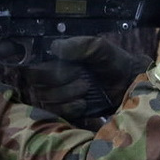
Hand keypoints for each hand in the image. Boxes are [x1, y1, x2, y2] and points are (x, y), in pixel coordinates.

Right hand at [19, 36, 150, 123]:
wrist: (128, 85)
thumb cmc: (112, 62)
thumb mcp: (99, 48)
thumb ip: (79, 45)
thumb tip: (55, 47)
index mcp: (54, 60)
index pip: (32, 67)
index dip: (42, 70)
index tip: (62, 68)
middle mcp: (51, 78)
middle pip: (37, 84)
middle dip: (59, 82)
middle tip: (82, 79)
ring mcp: (57, 96)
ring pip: (46, 99)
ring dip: (66, 95)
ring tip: (86, 89)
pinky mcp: (65, 112)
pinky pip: (56, 113)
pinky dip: (70, 108)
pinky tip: (83, 103)